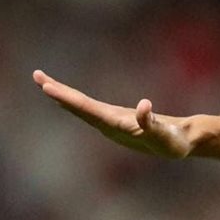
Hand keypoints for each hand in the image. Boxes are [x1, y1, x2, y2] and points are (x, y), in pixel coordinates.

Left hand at [32, 70, 192, 157]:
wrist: (182, 145)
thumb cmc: (175, 141)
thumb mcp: (165, 134)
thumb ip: (153, 122)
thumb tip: (145, 105)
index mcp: (116, 126)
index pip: (87, 109)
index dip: (67, 98)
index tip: (47, 87)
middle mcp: (108, 125)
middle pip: (78, 107)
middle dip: (57, 92)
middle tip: (37, 75)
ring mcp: (111, 123)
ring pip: (81, 107)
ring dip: (63, 95)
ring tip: (45, 83)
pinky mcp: (117, 119)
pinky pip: (90, 108)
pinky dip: (76, 100)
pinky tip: (70, 98)